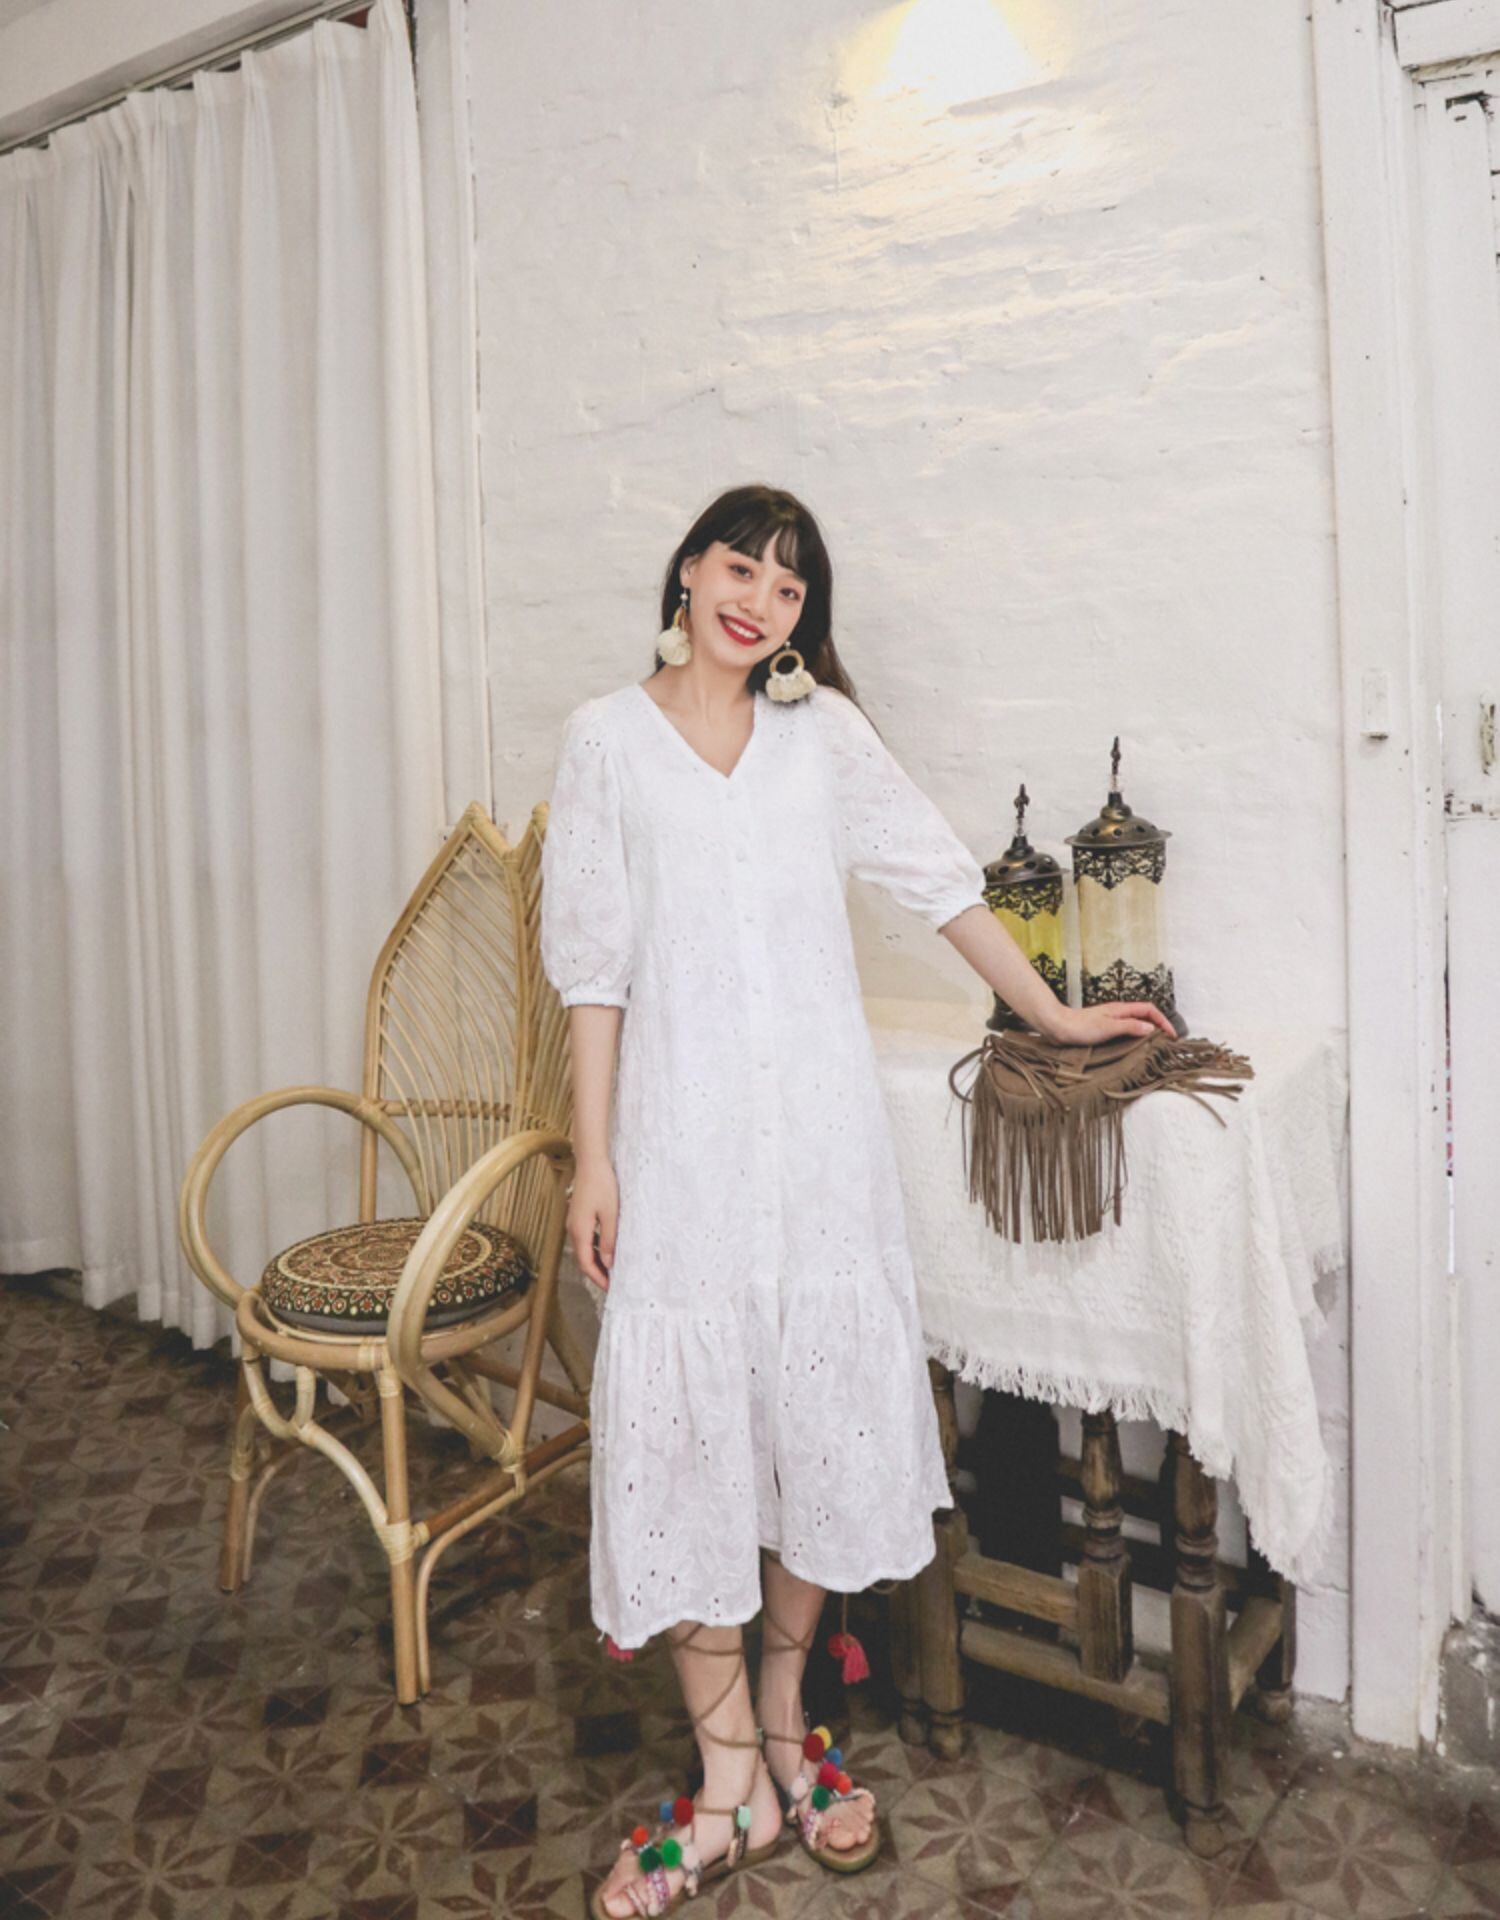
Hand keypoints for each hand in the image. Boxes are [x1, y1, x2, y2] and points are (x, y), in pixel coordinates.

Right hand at [567, 1157, 619, 1289]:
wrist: (591, 1162)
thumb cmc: (602, 1185)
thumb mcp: (611, 1215)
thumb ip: (609, 1240)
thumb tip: (609, 1263)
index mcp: (579, 1231)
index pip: (586, 1264)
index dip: (597, 1278)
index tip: (610, 1288)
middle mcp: (573, 1229)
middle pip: (583, 1259)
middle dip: (597, 1273)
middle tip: (612, 1284)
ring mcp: (574, 1222)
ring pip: (584, 1249)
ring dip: (596, 1261)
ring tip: (612, 1270)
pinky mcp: (579, 1215)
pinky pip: (586, 1238)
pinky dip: (595, 1248)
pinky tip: (607, 1248)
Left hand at [1046, 1000, 1175, 1044]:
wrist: (1057, 1027)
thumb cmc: (1079, 1026)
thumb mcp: (1108, 1027)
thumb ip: (1130, 1026)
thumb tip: (1150, 1028)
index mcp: (1121, 1009)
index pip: (1150, 1009)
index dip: (1163, 1020)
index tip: (1171, 1035)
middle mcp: (1118, 1013)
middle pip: (1145, 1015)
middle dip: (1158, 1026)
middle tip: (1167, 1041)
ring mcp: (1111, 1020)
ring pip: (1135, 1024)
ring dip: (1147, 1032)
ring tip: (1155, 1046)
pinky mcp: (1103, 1029)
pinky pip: (1125, 1031)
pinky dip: (1134, 1037)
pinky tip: (1134, 1048)